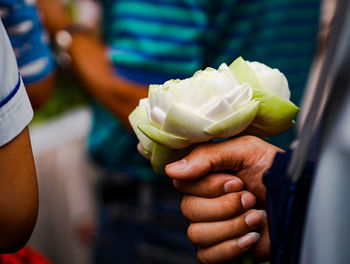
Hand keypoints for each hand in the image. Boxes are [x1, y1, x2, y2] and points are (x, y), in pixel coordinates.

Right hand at [166, 136, 282, 260]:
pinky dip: (230, 248)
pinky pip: (206, 255)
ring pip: (196, 233)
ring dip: (231, 226)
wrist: (299, 198)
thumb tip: (171, 170)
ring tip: (255, 216)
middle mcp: (205, 200)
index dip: (208, 186)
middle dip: (224, 206)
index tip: (235, 182)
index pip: (182, 184)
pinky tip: (250, 237)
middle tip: (250, 198)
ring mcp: (212, 225)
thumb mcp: (244, 150)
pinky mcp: (222, 248)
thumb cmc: (273, 170)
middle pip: (188, 209)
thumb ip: (206, 156)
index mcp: (206, 176)